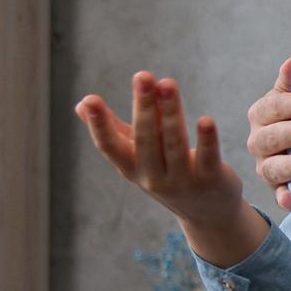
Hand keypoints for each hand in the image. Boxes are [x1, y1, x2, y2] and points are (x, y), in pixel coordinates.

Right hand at [76, 73, 262, 266]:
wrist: (207, 214)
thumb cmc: (167, 174)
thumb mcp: (138, 157)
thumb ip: (114, 131)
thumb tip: (80, 104)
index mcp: (131, 168)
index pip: (110, 146)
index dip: (99, 125)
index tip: (90, 101)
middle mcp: (152, 177)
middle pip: (146, 138)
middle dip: (144, 106)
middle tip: (143, 76)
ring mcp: (182, 181)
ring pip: (174, 144)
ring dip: (171, 113)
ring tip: (168, 83)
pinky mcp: (210, 180)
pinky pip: (207, 158)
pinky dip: (207, 139)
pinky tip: (205, 120)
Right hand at [246, 54, 290, 210]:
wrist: (283, 152)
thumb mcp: (288, 97)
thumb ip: (290, 80)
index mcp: (262, 113)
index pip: (275, 106)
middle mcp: (258, 140)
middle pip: (273, 136)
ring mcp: (265, 165)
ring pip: (271, 167)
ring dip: (290, 164)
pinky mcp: (275, 188)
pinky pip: (277, 195)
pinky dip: (284, 198)